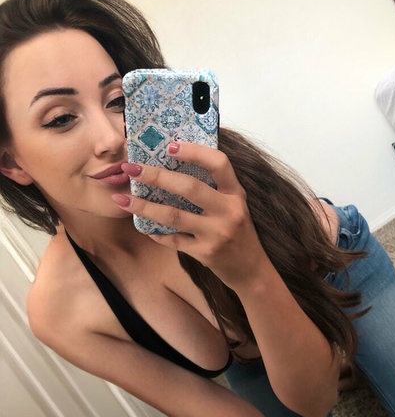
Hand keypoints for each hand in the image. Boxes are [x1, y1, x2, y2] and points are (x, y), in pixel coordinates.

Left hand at [111, 141, 270, 290]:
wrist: (251, 270)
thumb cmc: (238, 232)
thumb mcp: (234, 205)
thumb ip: (214, 188)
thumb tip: (173, 166)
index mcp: (235, 193)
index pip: (219, 163)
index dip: (195, 152)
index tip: (170, 146)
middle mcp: (228, 211)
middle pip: (189, 187)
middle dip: (156, 176)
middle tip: (131, 168)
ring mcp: (216, 234)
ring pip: (174, 216)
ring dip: (144, 207)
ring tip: (122, 199)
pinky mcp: (205, 253)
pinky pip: (173, 241)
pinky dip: (156, 234)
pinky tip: (145, 228)